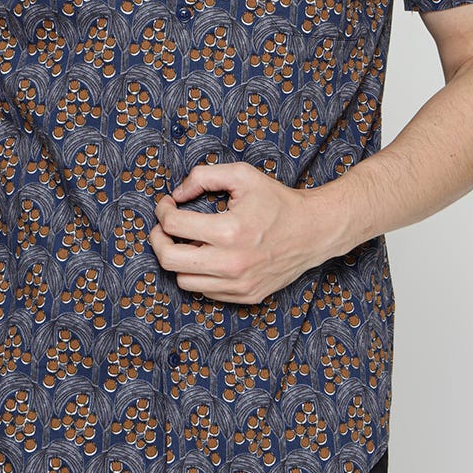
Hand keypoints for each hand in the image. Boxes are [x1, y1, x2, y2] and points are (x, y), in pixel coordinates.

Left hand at [148, 163, 330, 303]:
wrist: (313, 230)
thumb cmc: (277, 201)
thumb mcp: (242, 175)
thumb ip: (203, 176)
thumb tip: (177, 193)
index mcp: (229, 231)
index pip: (173, 226)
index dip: (162, 211)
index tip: (168, 204)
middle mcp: (231, 263)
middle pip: (169, 259)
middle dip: (158, 239)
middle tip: (164, 227)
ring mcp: (238, 284)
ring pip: (183, 280)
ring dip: (179, 259)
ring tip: (187, 241)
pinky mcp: (246, 296)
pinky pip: (205, 291)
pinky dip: (200, 274)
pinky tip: (208, 255)